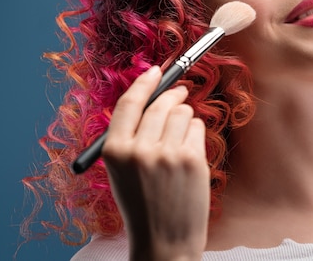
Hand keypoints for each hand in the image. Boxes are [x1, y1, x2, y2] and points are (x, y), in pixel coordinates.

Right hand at [102, 66, 209, 260]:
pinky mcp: (192, 160)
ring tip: (181, 139)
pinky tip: (190, 151)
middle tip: (181, 92)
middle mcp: (139, 150)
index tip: (155, 71)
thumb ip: (131, 135)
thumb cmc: (143, 204)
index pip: (129, 103)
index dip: (144, 82)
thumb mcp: (122, 170)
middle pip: (160, 103)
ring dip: (186, 117)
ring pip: (183, 112)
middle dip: (173, 93)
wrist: (164, 241)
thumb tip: (154, 96)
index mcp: (114, 151)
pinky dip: (197, 132)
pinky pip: (198, 127)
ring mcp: (167, 154)